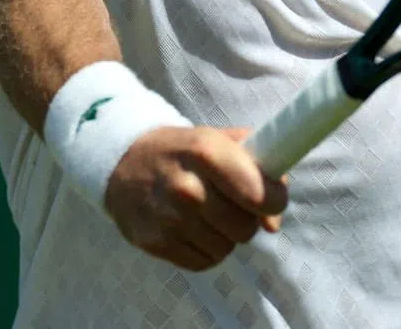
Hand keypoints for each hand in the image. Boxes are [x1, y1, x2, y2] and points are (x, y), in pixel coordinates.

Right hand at [104, 126, 288, 270]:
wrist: (125, 161)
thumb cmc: (186, 149)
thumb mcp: (222, 140)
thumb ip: (259, 170)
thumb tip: (273, 222)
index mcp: (207, 152)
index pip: (258, 194)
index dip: (275, 199)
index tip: (273, 197)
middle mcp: (187, 187)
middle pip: (245, 227)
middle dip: (250, 218)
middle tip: (238, 204)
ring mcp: (168, 218)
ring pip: (226, 247)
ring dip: (228, 235)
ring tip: (214, 214)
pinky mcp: (154, 243)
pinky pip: (203, 262)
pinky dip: (208, 249)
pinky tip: (198, 228)